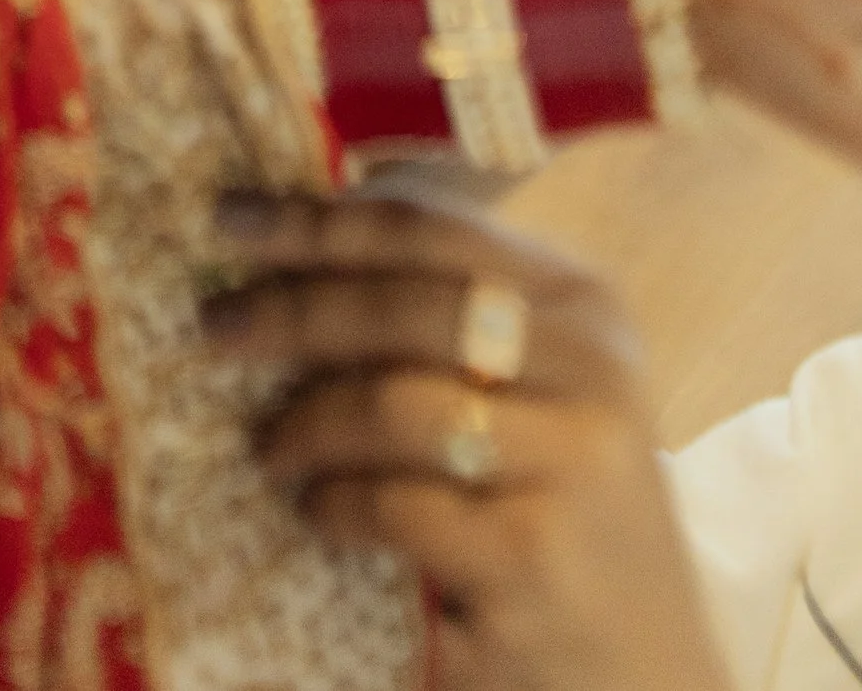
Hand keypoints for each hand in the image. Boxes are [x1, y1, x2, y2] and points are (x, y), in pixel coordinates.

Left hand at [208, 191, 729, 690]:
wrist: (647, 668)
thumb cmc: (562, 505)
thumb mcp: (535, 385)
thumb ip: (440, 306)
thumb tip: (289, 238)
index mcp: (583, 302)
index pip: (428, 229)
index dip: (317, 219)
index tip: (231, 217)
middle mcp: (591, 369)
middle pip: (401, 306)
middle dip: (291, 310)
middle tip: (214, 327)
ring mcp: (571, 467)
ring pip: (393, 404)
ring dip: (306, 423)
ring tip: (269, 446)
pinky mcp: (534, 560)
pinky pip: (396, 507)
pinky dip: (335, 504)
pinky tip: (318, 512)